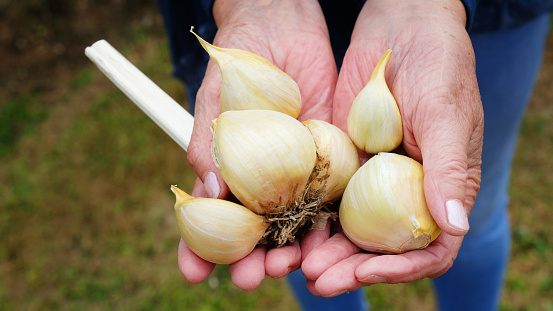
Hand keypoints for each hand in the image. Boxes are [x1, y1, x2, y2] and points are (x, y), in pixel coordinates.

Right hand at [181, 0, 337, 289]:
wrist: (283, 26)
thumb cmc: (238, 63)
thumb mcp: (217, 101)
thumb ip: (209, 146)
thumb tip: (204, 192)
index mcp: (228, 173)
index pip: (208, 222)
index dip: (197, 250)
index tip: (192, 273)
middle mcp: (262, 181)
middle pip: (253, 233)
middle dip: (248, 260)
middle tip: (248, 277)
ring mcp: (297, 174)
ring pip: (292, 225)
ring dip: (288, 251)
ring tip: (285, 266)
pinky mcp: (331, 161)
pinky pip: (329, 198)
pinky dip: (325, 223)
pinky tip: (321, 240)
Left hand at [302, 0, 483, 295]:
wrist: (401, 26)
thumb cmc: (439, 65)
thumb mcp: (447, 113)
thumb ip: (451, 170)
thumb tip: (456, 226)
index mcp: (441, 189)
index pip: (428, 248)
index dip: (400, 267)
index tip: (365, 270)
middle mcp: (406, 192)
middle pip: (381, 248)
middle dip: (350, 267)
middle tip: (317, 279)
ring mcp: (372, 179)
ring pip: (349, 230)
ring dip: (325, 251)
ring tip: (295, 265)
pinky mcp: (344, 161)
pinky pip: (326, 198)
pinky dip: (310, 219)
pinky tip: (287, 231)